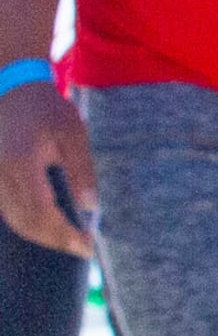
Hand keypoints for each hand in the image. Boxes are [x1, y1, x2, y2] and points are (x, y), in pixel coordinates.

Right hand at [0, 75, 94, 257]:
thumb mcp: (72, 131)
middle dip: (54, 239)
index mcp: (22, 164)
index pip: (41, 212)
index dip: (63, 233)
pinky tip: (49, 225)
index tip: (87, 245)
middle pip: (25, 222)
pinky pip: (7, 210)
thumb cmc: (44, 107)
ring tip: (69, 240)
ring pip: (13, 219)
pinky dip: (27, 222)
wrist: (8, 88)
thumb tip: (91, 206)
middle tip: (82, 247)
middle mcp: (1, 176)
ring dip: (40, 234)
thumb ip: (81, 169)